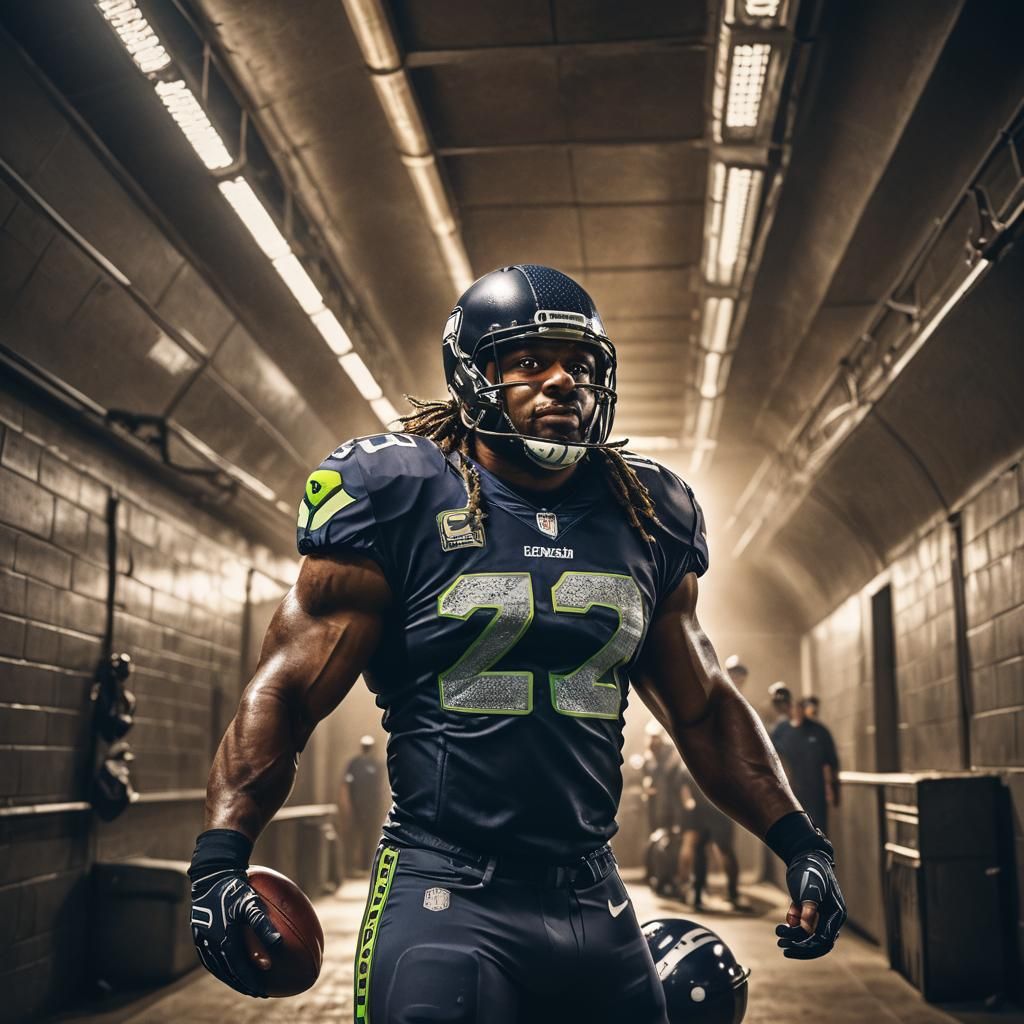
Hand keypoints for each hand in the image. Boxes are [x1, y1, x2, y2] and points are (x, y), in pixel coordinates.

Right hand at [190, 868, 281, 995]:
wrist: (212, 874)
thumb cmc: (236, 887)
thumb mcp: (252, 903)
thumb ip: (263, 924)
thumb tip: (279, 944)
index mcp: (223, 938)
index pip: (238, 968)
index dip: (250, 981)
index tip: (262, 991)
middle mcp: (210, 942)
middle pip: (227, 971)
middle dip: (242, 983)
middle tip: (257, 992)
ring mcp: (202, 939)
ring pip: (217, 966)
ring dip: (231, 977)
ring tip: (245, 982)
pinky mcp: (198, 933)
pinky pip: (210, 956)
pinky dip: (221, 965)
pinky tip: (232, 964)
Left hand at [775, 849, 846, 958]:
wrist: (804, 854)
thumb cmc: (808, 870)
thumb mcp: (809, 889)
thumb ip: (808, 910)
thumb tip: (805, 931)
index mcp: (836, 914)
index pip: (824, 940)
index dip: (806, 947)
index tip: (789, 946)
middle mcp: (832, 916)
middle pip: (818, 943)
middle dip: (800, 946)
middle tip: (781, 946)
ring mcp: (822, 913)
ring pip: (810, 935)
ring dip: (794, 938)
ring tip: (778, 936)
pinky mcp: (811, 909)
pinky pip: (804, 926)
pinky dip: (794, 927)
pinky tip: (784, 924)